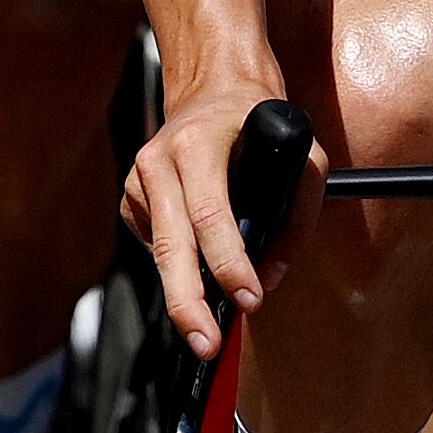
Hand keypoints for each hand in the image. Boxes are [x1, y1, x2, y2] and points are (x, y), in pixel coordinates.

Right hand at [122, 73, 321, 361]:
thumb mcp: (303, 155)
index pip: (210, 213)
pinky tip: (198, 261)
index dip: (229, 261)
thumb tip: (272, 277)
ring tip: (203, 331)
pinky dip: (179, 264)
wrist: (213, 87)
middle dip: (189, 302)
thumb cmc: (260, 123)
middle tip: (207, 344)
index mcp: (198, 144)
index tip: (249, 298)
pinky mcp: (130, 198)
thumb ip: (296, 217)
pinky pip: (155, 245)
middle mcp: (158, 161)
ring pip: (159, 253)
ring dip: (183, 295)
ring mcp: (138, 180)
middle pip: (170, 246)